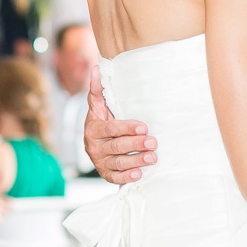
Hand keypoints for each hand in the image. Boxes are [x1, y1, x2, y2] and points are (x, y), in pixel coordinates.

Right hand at [84, 68, 157, 182]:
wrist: (97, 144)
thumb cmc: (102, 122)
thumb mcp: (98, 107)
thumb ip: (98, 90)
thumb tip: (96, 68)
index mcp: (93, 129)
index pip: (110, 129)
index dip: (127, 128)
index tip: (144, 126)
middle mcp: (94, 147)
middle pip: (116, 146)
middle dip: (136, 144)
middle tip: (153, 142)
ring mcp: (99, 162)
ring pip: (118, 163)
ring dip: (136, 160)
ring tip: (153, 157)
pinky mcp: (106, 174)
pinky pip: (115, 178)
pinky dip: (127, 177)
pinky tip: (140, 173)